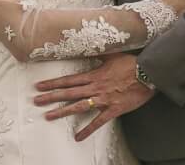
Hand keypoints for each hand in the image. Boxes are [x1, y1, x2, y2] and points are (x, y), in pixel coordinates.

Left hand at [32, 53, 154, 141]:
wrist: (147, 74)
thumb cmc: (130, 64)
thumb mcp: (111, 55)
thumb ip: (96, 54)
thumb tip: (86, 47)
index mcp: (92, 75)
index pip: (68, 80)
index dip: (52, 83)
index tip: (39, 86)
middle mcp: (94, 88)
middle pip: (68, 93)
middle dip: (51, 97)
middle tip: (36, 101)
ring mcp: (102, 100)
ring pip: (78, 106)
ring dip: (62, 112)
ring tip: (48, 116)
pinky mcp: (113, 110)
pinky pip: (98, 122)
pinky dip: (88, 130)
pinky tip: (78, 137)